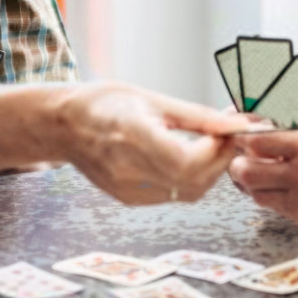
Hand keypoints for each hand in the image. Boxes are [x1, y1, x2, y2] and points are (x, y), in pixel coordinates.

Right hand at [54, 83, 250, 205]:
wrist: (64, 125)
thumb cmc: (106, 104)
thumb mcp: (152, 99)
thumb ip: (196, 117)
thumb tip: (233, 124)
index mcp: (132, 135)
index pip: (186, 161)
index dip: (215, 152)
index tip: (227, 132)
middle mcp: (127, 167)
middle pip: (192, 182)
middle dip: (220, 161)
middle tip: (227, 138)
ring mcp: (126, 188)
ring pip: (187, 193)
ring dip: (208, 173)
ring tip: (211, 146)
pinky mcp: (127, 198)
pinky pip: (171, 196)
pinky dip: (189, 180)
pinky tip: (189, 159)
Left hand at [227, 129, 297, 227]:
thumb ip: (293, 137)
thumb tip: (260, 131)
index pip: (256, 142)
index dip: (242, 139)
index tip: (239, 137)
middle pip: (246, 172)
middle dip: (238, 165)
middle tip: (242, 160)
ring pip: (254, 193)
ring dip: (251, 184)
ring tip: (260, 175)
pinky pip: (273, 207)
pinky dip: (270, 196)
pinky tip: (279, 188)